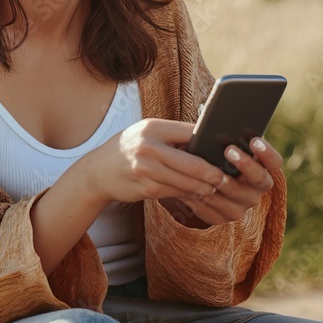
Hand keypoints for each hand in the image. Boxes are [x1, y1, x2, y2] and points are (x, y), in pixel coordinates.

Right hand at [90, 119, 229, 204]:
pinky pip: (176, 192)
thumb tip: (206, 140)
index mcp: (152, 128)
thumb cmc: (127, 149)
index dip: (209, 143)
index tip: (223, 151)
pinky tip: (196, 194)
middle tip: (224, 178)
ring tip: (213, 187)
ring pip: (188, 182)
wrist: (98, 171)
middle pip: (194, 163)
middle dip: (213, 173)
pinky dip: (189, 194)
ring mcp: (147, 170)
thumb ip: (171, 135)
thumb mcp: (145, 133)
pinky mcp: (147, 188)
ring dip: (204, 187)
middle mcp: (149, 147)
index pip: (191, 132)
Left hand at [177, 136, 282, 225]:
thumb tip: (221, 126)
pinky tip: (189, 186)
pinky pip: (212, 209)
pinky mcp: (223, 217)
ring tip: (204, 169)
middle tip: (229, 150)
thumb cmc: (212, 156)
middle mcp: (256, 190)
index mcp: (262, 169)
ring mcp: (241, 206)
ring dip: (219, 181)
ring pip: (233, 195)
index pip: (274, 162)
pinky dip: (200, 197)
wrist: (200, 182)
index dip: (267, 152)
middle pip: (260, 179)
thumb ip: (227, 139)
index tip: (254, 140)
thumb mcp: (222, 147)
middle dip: (245, 164)